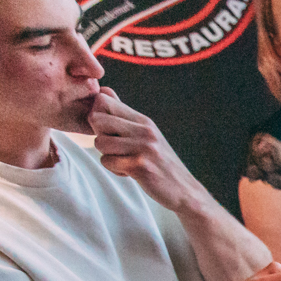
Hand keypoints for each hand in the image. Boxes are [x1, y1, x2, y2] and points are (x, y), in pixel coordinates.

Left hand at [87, 87, 204, 210]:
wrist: (184, 191)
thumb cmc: (161, 162)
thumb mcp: (147, 134)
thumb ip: (124, 114)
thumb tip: (103, 90)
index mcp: (144, 120)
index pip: (103, 100)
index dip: (98, 115)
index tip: (109, 131)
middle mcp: (144, 130)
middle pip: (96, 118)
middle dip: (99, 135)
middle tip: (115, 148)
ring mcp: (143, 148)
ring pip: (99, 142)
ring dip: (107, 155)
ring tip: (125, 161)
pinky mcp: (140, 166)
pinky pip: (107, 162)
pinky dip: (114, 170)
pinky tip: (130, 172)